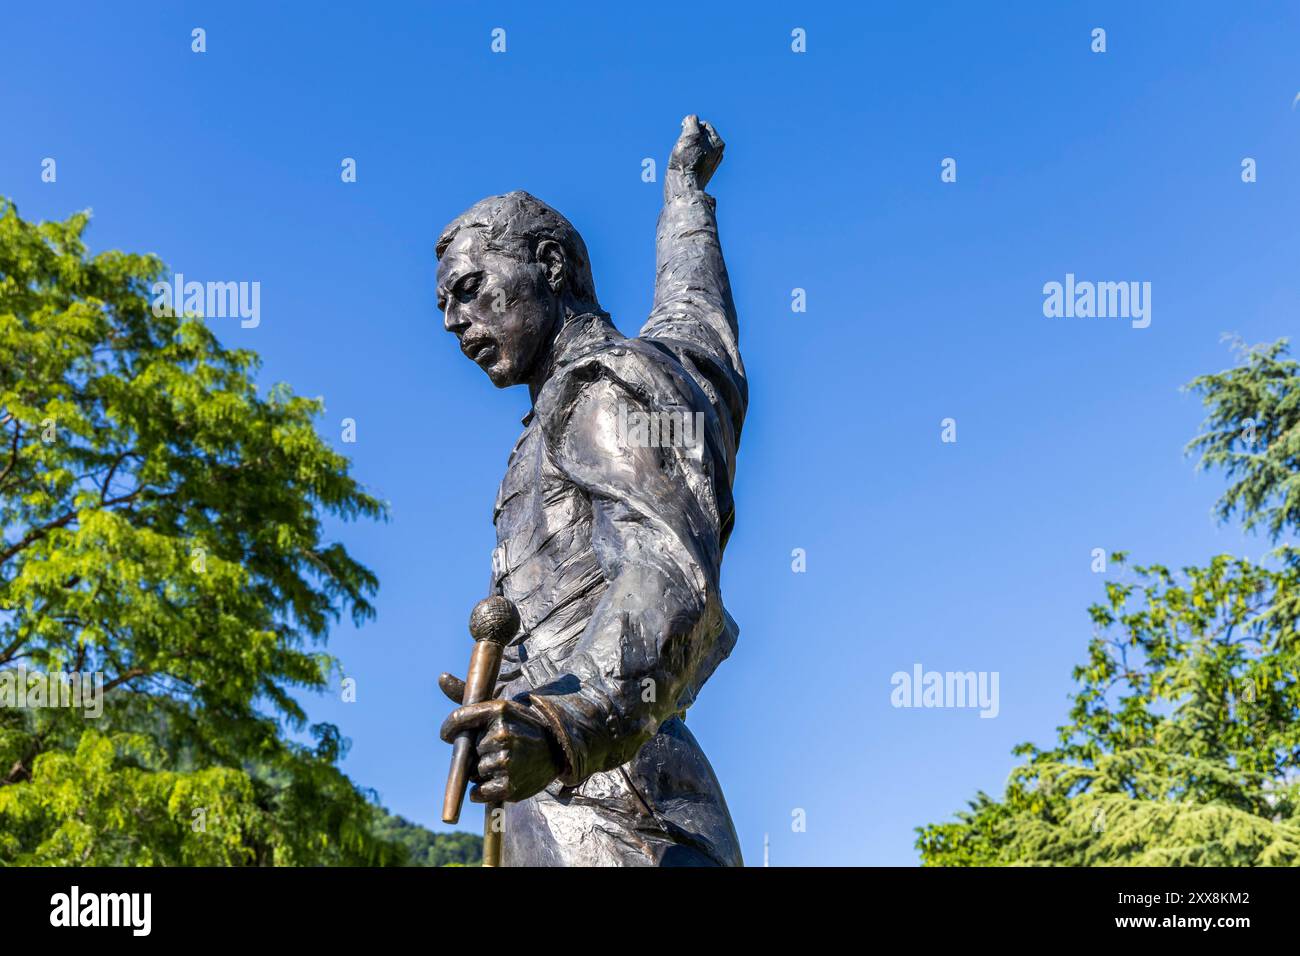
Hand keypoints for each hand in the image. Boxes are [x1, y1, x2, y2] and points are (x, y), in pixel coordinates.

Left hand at [438, 672, 562, 803]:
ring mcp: (506, 760)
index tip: (448, 736)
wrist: (558, 751)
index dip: (449, 729)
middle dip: (477, 753)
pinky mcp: (509, 785)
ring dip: (482, 772)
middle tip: (498, 750)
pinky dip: (482, 791)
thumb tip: (440, 677)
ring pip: (474, 772)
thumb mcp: (501, 708)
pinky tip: (498, 781)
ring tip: (504, 764)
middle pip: (468, 749)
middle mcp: (502, 733)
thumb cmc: (522, 727)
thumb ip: (469, 696)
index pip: (460, 718)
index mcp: (500, 710)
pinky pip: (478, 792)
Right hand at [666, 114, 724, 198]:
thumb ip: (692, 121)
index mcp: (718, 142)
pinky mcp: (703, 172)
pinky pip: (694, 158)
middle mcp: (718, 152)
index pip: (702, 125)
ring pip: (696, 147)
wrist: (684, 186)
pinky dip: (689, 158)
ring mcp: (711, 162)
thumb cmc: (687, 161)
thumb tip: (692, 120)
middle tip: (685, 150)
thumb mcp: (690, 135)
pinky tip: (686, 166)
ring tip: (684, 158)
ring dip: (688, 148)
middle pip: (699, 136)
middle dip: (691, 139)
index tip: (686, 140)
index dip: (691, 129)